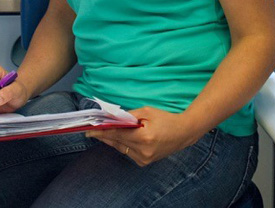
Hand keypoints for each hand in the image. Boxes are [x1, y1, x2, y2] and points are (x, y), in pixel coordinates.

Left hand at [85, 106, 202, 166]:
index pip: (117, 134)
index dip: (102, 132)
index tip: (90, 130)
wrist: (184, 133)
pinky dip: (121, 144)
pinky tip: (116, 138)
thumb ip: (128, 115)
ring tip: (100, 132)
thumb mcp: (146, 112)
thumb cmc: (165, 119)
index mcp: (144, 137)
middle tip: (90, 131)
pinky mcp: (145, 162)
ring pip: (121, 148)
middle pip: (117, 142)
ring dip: (111, 140)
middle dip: (103, 136)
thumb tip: (111, 118)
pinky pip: (127, 152)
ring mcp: (144, 158)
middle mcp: (143, 151)